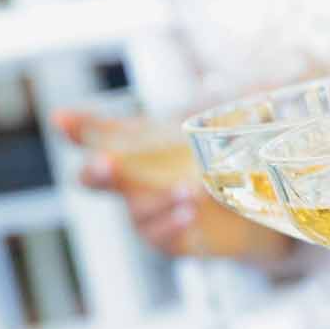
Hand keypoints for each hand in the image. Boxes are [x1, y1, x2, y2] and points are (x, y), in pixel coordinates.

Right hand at [49, 109, 294, 266]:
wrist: (260, 210)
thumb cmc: (231, 159)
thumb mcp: (236, 128)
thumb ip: (242, 108)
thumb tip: (268, 89)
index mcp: (142, 144)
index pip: (101, 132)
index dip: (78, 127)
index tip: (61, 120)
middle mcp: (136, 180)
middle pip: (98, 179)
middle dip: (97, 172)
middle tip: (106, 166)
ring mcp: (150, 212)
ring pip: (136, 212)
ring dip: (158, 201)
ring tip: (188, 190)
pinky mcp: (172, 239)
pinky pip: (161, 239)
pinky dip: (174, 226)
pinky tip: (191, 214)